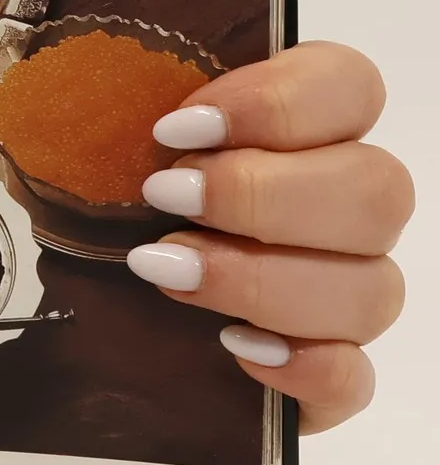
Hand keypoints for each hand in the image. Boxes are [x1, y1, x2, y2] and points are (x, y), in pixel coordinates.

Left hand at [125, 42, 413, 432]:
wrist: (87, 298)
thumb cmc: (112, 195)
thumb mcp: (103, 133)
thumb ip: (126, 96)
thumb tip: (91, 87)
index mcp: (307, 127)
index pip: (351, 86)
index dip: (277, 102)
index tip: (176, 127)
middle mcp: (346, 207)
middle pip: (376, 191)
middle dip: (263, 195)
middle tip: (165, 196)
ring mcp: (347, 292)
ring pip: (372, 289)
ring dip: (265, 280)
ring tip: (164, 269)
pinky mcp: (327, 370)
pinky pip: (354, 378)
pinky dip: (304, 367)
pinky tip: (235, 347)